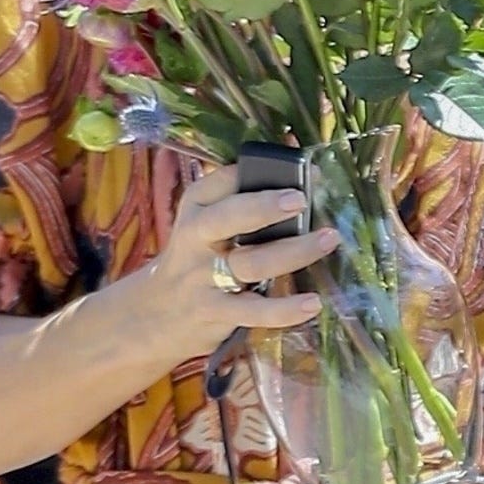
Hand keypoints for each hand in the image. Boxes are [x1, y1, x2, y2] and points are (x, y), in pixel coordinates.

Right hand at [129, 161, 333, 368]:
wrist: (155, 314)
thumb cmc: (196, 259)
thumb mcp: (204, 224)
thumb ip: (242, 204)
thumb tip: (305, 179)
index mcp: (196, 207)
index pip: (224, 181)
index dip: (262, 173)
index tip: (305, 169)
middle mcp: (196, 238)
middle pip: (229, 218)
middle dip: (264, 207)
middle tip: (301, 199)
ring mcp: (204, 277)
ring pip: (252, 263)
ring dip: (293, 251)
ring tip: (327, 239)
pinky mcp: (215, 312)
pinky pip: (254, 310)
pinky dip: (284, 309)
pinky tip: (312, 303)